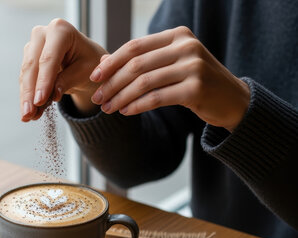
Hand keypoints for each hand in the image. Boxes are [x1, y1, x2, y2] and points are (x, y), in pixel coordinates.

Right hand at [20, 19, 106, 121]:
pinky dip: (27, 97)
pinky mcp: (28, 60)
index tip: (40, 101)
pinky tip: (29, 113)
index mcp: (60, 30)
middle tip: (29, 113)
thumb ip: (69, 80)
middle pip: (33, 66)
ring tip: (28, 117)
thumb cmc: (89, 62)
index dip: (43, 81)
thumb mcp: (85, 71)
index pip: (48, 58)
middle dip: (30, 92)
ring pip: (26, 75)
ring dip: (26, 98)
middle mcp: (42, 34)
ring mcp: (32, 46)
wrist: (85, 61)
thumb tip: (52, 95)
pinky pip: (25, 81)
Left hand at [90, 26, 249, 131]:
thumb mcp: (170, 65)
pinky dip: (137, 106)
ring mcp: (193, 67)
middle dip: (112, 83)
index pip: (135, 46)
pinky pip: (156, 98)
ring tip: (108, 108)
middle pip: (136, 65)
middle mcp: (186, 47)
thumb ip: (141, 61)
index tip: (94, 77)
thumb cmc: (196, 81)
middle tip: (98, 98)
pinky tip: (125, 112)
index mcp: (177, 36)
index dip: (111, 62)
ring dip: (121, 97)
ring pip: (144, 83)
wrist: (233, 99)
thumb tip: (103, 62)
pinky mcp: (196, 89)